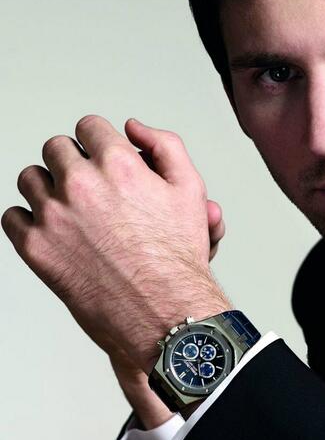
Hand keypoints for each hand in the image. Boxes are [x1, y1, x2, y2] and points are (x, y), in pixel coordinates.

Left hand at [2, 116, 230, 378]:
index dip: (99, 143)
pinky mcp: (35, 246)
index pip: (89, 127)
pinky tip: (54, 232)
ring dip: (48, 187)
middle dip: (73, 162)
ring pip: (30, 178)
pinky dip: (28, 221)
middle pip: (56, 148)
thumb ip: (165, 145)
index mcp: (118, 164)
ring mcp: (54, 215)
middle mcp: (81, 184)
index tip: (101, 159)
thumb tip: (132, 127)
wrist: (162, 312)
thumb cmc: (177, 259)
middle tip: (89, 186)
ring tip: (71, 209)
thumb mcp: (190, 190)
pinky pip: (11, 217)